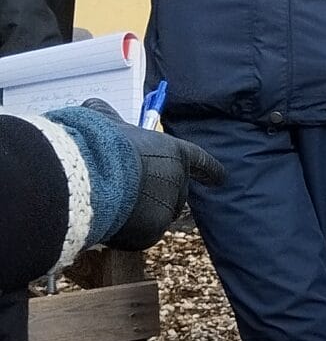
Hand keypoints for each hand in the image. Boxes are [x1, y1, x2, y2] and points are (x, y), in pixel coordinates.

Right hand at [75, 100, 226, 247]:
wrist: (89, 175)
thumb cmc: (99, 143)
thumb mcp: (105, 122)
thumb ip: (108, 117)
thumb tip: (95, 106)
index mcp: (174, 153)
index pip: (202, 162)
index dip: (210, 170)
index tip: (221, 179)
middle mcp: (178, 182)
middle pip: (173, 193)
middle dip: (155, 194)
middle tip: (127, 189)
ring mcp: (167, 209)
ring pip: (153, 214)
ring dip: (136, 212)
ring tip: (110, 199)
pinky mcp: (152, 232)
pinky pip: (139, 234)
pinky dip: (125, 230)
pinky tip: (108, 216)